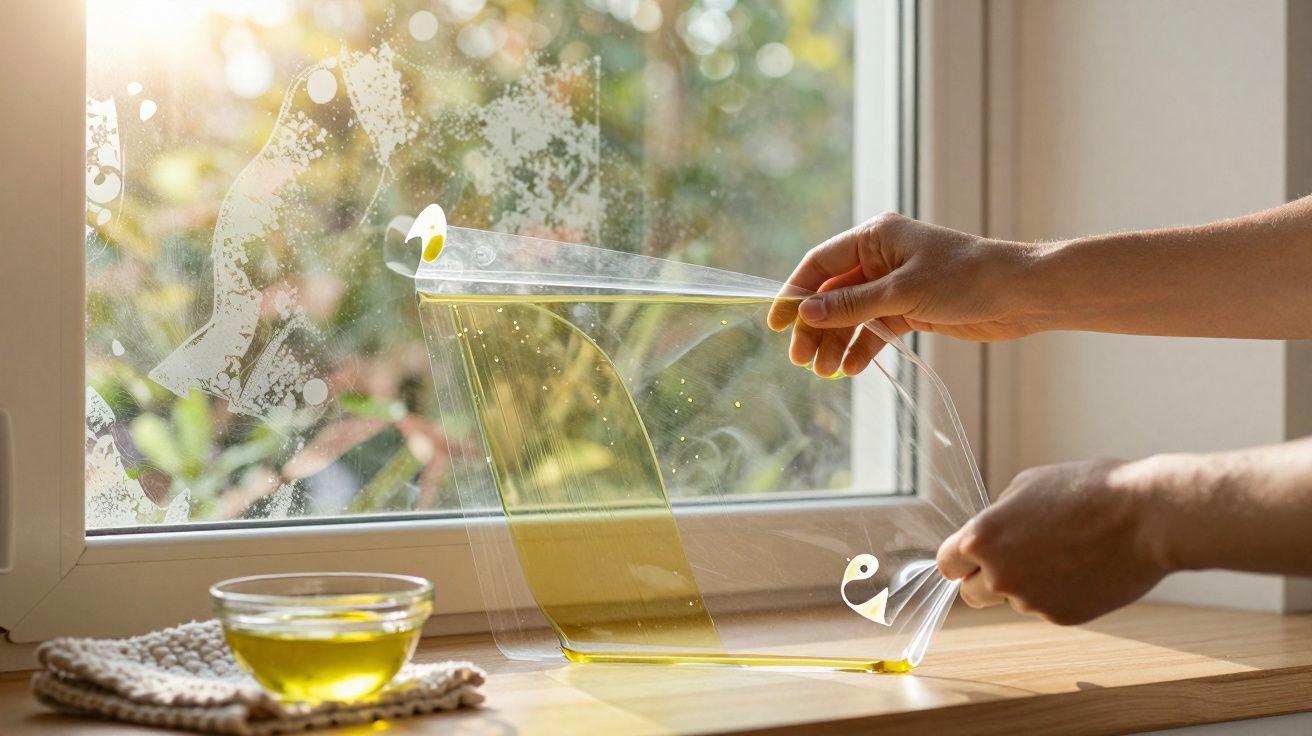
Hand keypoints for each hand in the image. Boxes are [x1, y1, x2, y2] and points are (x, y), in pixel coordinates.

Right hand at [767, 212, 1042, 376]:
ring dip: (836, 342)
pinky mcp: (910, 308)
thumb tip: (805, 313)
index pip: (820, 264)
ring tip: (825, 372)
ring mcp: (894, 284)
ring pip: (851, 315)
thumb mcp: (902, 292)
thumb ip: (852, 305)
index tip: (776, 324)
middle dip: (815, 327)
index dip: (794, 293)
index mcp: (875, 236)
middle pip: (831, 294)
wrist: (1021, 294)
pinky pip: (874, 329)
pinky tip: (851, 369)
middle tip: (801, 360)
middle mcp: (880, 257)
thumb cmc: (966, 278)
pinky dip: (862, 348)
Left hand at [935, 458, 1169, 624]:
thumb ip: (998, 516)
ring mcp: (1029, 601)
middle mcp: (999, 575)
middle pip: (971, 593)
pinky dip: (1058, 592)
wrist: (1147, 517)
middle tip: (1013, 559)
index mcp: (982, 538)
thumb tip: (990, 534)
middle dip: (984, 579)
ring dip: (1027, 583)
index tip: (967, 559)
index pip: (946, 564)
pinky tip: (1084, 567)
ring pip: (1013, 599)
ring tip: (1066, 552)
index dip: (958, 560)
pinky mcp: (1061, 617)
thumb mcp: (1027, 486)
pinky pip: (1046, 606)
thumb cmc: (1089, 490)